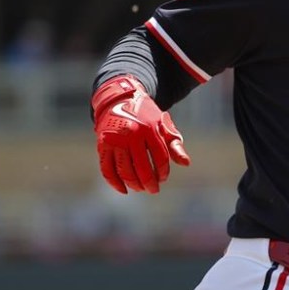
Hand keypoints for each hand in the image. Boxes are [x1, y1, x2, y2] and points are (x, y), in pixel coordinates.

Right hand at [91, 75, 189, 193]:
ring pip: (124, 170)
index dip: (163, 172)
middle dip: (149, 183)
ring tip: (141, 189)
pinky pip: (107, 169)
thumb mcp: (164, 126)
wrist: (121, 99)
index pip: (160, 158)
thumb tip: (186, 163)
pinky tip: (124, 190)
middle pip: (142, 167)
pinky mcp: (102, 145)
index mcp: (150, 129)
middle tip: (154, 190)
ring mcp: (115, 140)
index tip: (163, 178)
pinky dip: (115, 183)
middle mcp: (131, 134)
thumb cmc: (146, 117)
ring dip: (134, 184)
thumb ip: (175, 144)